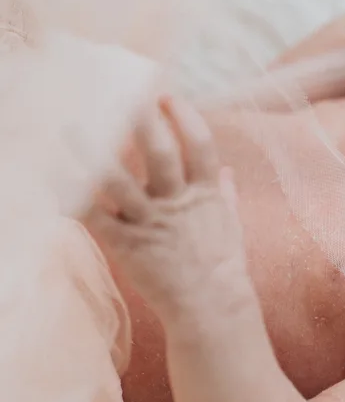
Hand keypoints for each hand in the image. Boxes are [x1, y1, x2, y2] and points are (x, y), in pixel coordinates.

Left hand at [84, 96, 252, 329]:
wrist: (211, 308)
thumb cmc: (221, 267)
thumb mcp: (232, 225)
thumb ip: (226, 195)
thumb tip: (227, 172)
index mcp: (207, 194)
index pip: (201, 144)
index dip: (185, 117)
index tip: (168, 97)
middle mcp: (178, 203)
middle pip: (161, 153)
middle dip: (143, 121)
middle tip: (124, 94)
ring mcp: (151, 224)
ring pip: (119, 181)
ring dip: (94, 153)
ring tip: (72, 126)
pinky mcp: (128, 246)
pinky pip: (95, 218)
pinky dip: (74, 198)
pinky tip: (55, 179)